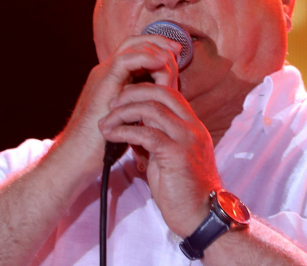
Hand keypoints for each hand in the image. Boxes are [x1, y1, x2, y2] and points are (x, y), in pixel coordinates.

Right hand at [60, 34, 182, 177]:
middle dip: (159, 41)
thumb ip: (142, 104)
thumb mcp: (128, 118)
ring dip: (154, 47)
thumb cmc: (102, 143)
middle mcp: (106, 72)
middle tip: (178, 49)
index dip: (157, 47)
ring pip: (130, 46)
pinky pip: (124, 61)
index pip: (136, 49)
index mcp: (113, 78)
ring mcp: (103, 76)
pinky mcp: (102, 85)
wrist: (77, 157)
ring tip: (171, 55)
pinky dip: (145, 58)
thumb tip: (164, 100)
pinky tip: (160, 63)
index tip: (176, 54)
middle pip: (134, 42)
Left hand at [98, 45, 220, 237]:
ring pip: (152, 109)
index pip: (169, 93)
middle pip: (162, 92)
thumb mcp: (168, 157)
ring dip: (123, 112)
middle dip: (132, 93)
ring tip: (106, 122)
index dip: (144, 90)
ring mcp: (187, 139)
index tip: (122, 99)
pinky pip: (146, 133)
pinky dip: (125, 131)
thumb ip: (156, 139)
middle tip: (111, 103)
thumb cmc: (182, 190)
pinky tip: (112, 135)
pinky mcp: (177, 154)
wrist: (200, 216)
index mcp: (193, 126)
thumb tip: (133, 127)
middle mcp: (193, 127)